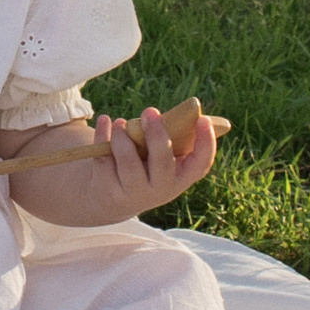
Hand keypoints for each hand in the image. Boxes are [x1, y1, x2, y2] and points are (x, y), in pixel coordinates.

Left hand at [98, 102, 219, 215]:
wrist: (113, 199)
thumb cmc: (145, 166)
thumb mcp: (161, 158)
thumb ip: (167, 139)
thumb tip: (173, 113)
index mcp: (181, 176)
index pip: (201, 164)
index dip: (206, 143)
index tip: (203, 119)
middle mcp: (161, 188)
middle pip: (162, 163)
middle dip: (157, 135)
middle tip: (149, 111)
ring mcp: (134, 192)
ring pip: (129, 165)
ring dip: (124, 138)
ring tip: (120, 122)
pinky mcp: (108, 189)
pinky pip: (104, 161)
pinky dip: (103, 137)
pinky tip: (105, 120)